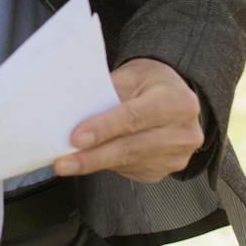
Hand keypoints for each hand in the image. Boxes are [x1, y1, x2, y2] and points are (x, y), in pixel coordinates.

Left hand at [55, 59, 203, 184]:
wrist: (177, 98)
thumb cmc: (151, 83)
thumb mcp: (132, 75)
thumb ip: (107, 94)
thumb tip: (73, 114)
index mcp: (177, 102)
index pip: (134, 117)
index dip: (103, 129)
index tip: (76, 138)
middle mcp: (183, 131)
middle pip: (130, 148)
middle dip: (92, 157)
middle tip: (63, 163)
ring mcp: (177, 155)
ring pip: (129, 163)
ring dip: (95, 163)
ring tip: (68, 162)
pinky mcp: (167, 169)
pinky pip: (132, 170)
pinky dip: (109, 165)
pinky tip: (95, 158)